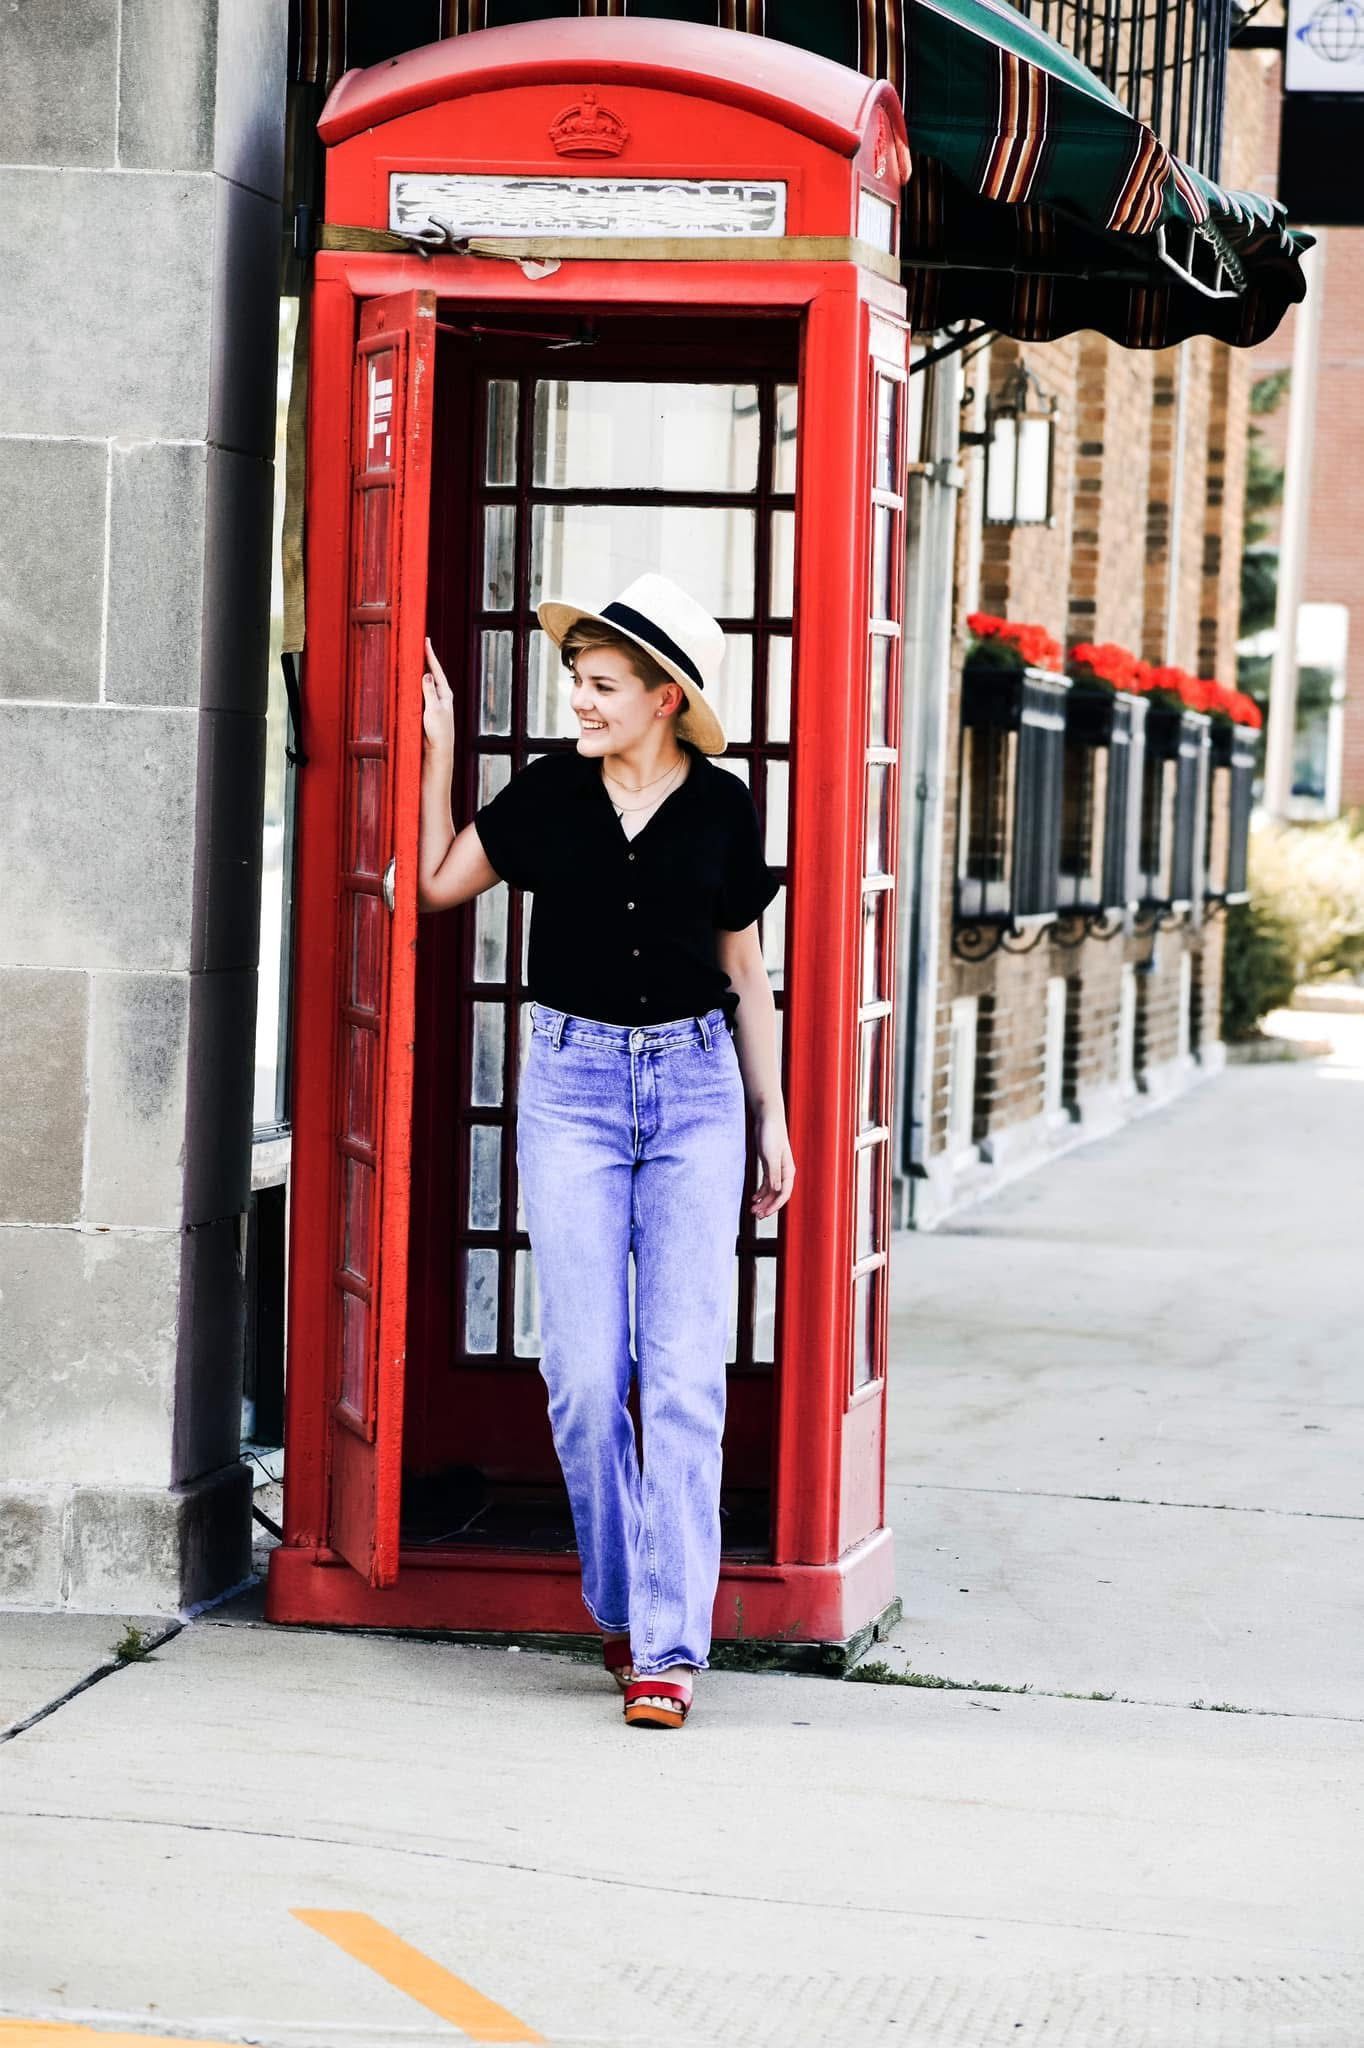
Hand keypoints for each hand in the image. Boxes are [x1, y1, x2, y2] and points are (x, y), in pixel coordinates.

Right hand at [421, 635, 454, 760]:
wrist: (437, 753)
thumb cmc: (438, 733)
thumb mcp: (434, 710)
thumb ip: (429, 692)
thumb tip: (427, 674)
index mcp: (445, 694)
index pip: (437, 670)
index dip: (430, 655)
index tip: (426, 640)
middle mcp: (440, 697)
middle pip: (432, 674)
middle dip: (425, 660)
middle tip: (419, 645)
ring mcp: (433, 704)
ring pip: (424, 684)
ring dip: (418, 672)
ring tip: (412, 658)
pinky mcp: (426, 712)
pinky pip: (418, 694)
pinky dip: (413, 686)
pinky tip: (407, 682)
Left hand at [750, 1111, 795, 1218]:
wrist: (767, 1118)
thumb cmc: (771, 1133)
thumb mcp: (771, 1155)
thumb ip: (774, 1173)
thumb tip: (777, 1190)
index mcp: (788, 1170)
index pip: (784, 1193)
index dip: (775, 1205)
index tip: (765, 1213)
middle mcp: (783, 1172)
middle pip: (777, 1195)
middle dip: (768, 1206)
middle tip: (757, 1215)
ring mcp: (776, 1169)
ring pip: (771, 1191)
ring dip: (763, 1201)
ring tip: (754, 1209)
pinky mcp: (769, 1165)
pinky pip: (767, 1183)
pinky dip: (761, 1192)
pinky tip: (754, 1197)